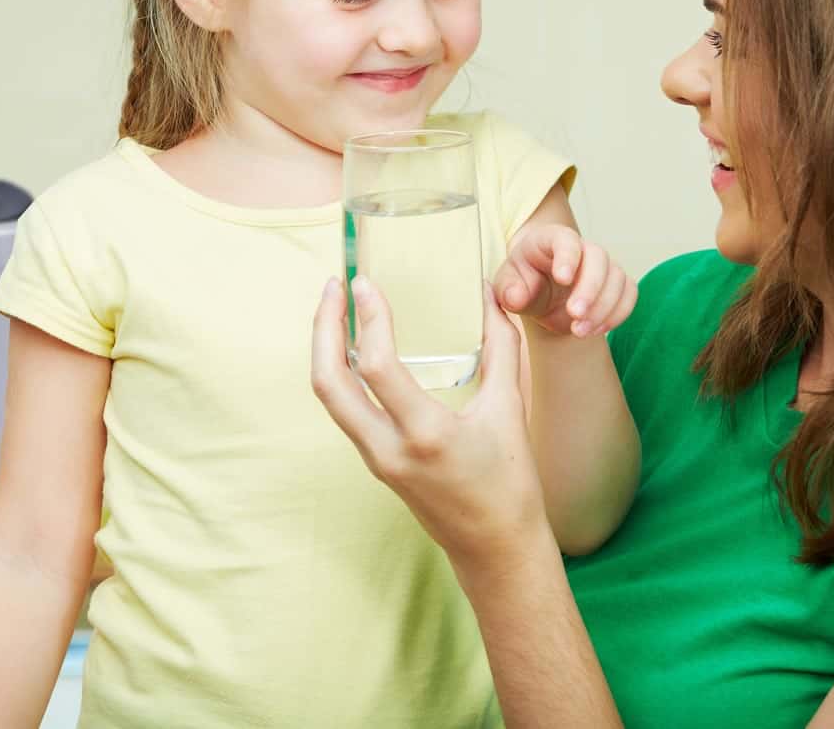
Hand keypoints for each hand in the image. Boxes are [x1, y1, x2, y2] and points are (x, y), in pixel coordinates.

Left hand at [310, 276, 549, 576]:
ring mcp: (376, 459)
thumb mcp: (510, 410)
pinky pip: (344, 410)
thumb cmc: (509, 485)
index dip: (368, 319)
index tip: (365, 283)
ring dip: (325, 348)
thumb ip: (501, 349)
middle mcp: (388, 449)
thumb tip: (493, 298)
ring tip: (337, 308)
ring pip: (330, 398)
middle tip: (334, 287)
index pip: (377, 367)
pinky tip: (353, 346)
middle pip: (329, 382)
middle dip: (323, 328)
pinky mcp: (376, 462)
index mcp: (425, 434)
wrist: (495, 549)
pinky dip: (340, 371)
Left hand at [493, 224, 637, 338]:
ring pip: (617, 278)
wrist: (540, 300)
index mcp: (551, 240)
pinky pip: (629, 294)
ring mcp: (602, 266)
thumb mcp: (507, 288)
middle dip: (590, 287)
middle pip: (598, 257)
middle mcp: (582, 248)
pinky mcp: (616, 284)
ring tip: (578, 331)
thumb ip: (509, 291)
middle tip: (574, 314)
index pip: (566, 240)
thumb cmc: (522, 285)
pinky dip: (617, 314)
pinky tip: (595, 330)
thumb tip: (517, 297)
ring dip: (603, 307)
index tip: (562, 279)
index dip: (568, 257)